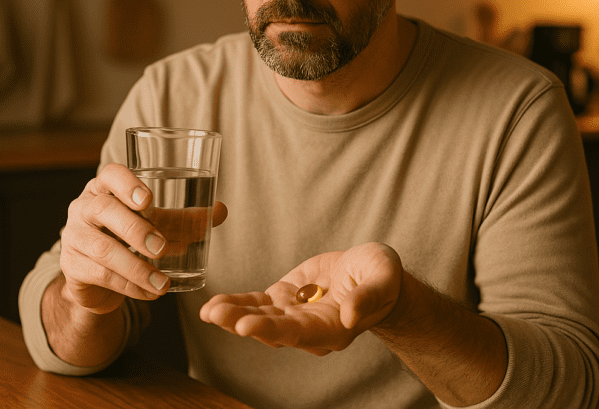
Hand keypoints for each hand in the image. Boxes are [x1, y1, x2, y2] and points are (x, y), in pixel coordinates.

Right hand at [59, 163, 226, 314]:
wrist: (100, 276)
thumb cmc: (131, 235)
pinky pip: (100, 275)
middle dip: (135, 229)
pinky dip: (129, 286)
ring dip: (136, 267)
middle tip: (162, 247)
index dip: (127, 184)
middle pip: (103, 210)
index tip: (147, 200)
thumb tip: (221, 210)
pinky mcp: (72, 266)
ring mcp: (74, 236)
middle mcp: (85, 206)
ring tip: (163, 283)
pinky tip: (151, 292)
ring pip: (102, 248)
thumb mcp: (157, 222)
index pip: (111, 174)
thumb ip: (186, 218)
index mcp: (107, 187)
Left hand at [200, 242, 401, 355]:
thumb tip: (351, 316)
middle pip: (272, 330)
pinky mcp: (285, 297)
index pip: (299, 333)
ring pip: (260, 318)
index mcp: (334, 329)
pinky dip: (238, 303)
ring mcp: (294, 314)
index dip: (271, 329)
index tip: (245, 326)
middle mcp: (310, 329)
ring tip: (208, 310)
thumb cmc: (382, 276)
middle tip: (216, 314)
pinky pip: (258, 303)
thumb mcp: (382, 279)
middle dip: (242, 322)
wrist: (371, 272)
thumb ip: (367, 297)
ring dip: (234, 314)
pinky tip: (216, 304)